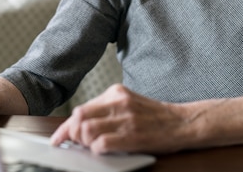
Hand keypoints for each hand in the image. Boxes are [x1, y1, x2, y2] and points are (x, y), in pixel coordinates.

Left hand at [50, 84, 191, 153]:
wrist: (184, 122)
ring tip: (92, 148)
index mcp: (116, 92)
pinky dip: (97, 150)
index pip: (81, 109)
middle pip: (79, 117)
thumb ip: (107, 110)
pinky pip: (102, 143)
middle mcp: (119, 102)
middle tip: (76, 145)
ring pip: (87, 131)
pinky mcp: (133, 135)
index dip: (66, 127)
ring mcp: (126, 118)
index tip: (58, 138)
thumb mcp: (129, 104)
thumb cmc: (156, 116)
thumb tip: (80, 125)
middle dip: (73, 134)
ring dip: (85, 143)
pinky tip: (103, 151)